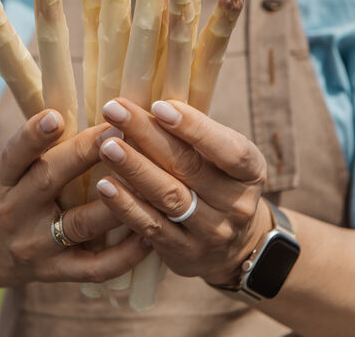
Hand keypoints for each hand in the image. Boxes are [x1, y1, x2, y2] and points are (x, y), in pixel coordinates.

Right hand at [0, 108, 150, 285]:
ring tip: (147, 183)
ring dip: (115, 204)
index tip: (56, 116)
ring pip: (79, 224)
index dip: (34, 135)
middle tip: (117, 132)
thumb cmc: (17, 192)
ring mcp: (36, 245)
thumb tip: (93, 101)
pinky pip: (94, 267)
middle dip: (83, 156)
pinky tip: (149, 237)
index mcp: (5, 178)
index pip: (16, 153)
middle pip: (49, 181)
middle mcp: (15, 211)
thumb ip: (46, 141)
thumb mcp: (15, 165)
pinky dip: (124, 254)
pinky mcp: (56, 273)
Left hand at [94, 98, 272, 285]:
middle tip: (114, 111)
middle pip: (188, 167)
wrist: (234, 246)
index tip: (159, 105)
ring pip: (168, 197)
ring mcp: (212, 232)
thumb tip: (150, 100)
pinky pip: (152, 227)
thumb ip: (195, 132)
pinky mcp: (184, 254)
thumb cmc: (217, 182)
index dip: (194, 127)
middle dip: (147, 136)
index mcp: (250, 171)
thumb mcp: (222, 156)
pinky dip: (127, 206)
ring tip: (106, 146)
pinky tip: (105, 186)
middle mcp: (236, 203)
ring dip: (134, 169)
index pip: (227, 149)